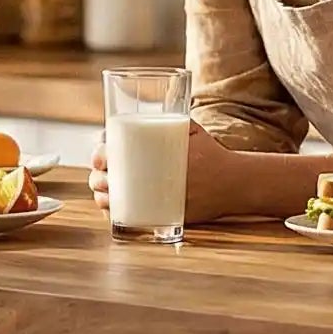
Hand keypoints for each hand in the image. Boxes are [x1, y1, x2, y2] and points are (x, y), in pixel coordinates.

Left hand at [90, 121, 254, 220]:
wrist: (235, 183)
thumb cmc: (211, 154)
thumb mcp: (192, 129)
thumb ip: (170, 120)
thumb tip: (142, 113)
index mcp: (158, 155)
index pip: (114, 155)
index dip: (100, 156)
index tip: (99, 156)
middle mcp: (155, 180)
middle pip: (109, 180)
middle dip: (98, 178)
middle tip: (100, 175)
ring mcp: (158, 201)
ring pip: (117, 203)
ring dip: (104, 198)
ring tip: (103, 192)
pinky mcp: (163, 218)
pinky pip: (132, 220)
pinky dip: (117, 215)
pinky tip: (113, 209)